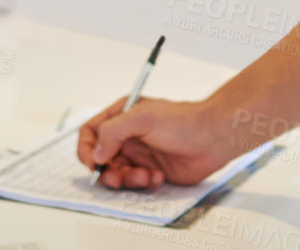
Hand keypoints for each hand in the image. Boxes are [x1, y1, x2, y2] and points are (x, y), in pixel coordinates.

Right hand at [76, 95, 242, 189]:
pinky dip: (144, 183)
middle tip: (117, 179)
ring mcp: (140, 153)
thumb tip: (97, 154)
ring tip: (145, 176)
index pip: (90, 132)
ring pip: (118, 174)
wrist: (212, 138)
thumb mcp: (142, 117)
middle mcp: (128, 135)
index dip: (87, 150)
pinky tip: (159, 176)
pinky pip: (136, 183)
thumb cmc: (182, 121)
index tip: (94, 164)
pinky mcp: (152, 170)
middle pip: (101, 159)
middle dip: (108, 172)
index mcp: (122, 116)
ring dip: (128, 179)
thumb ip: (112, 132)